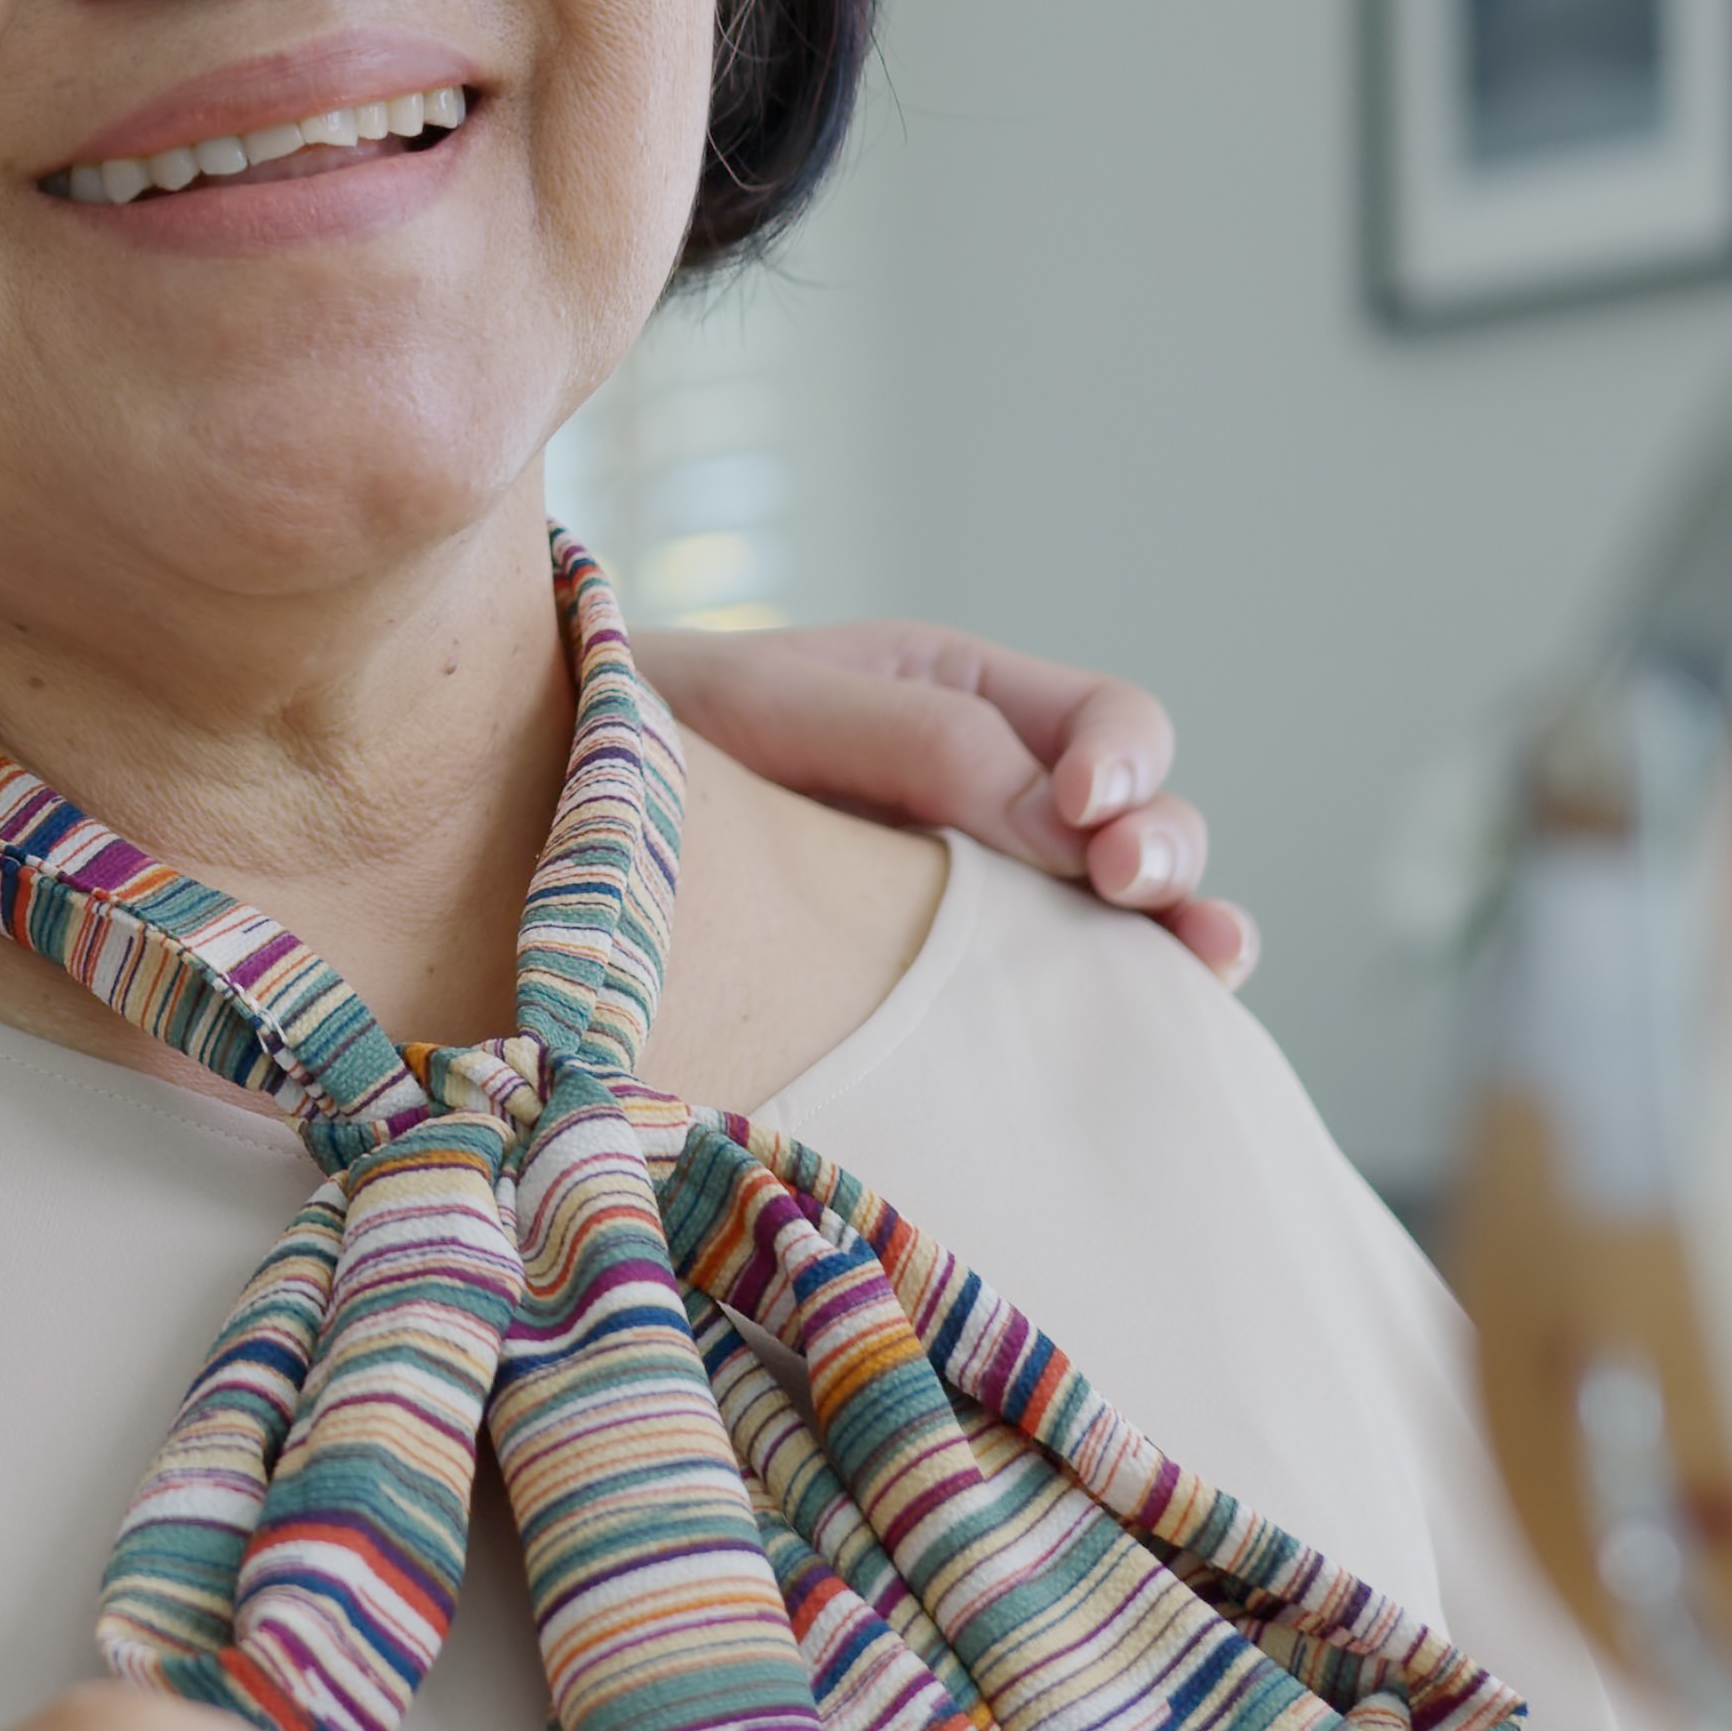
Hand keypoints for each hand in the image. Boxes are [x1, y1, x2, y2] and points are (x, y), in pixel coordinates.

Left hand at [631, 618, 1256, 984]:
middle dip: (1163, 847)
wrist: (530, 815)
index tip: (1084, 805)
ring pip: (1122, 915)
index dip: (1121, 760)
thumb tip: (1071, 814)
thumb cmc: (640, 736)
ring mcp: (968, 895)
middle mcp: (986, 796)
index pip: (1099, 724)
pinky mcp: (932, 983)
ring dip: (1178, 929)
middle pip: (1139, 821)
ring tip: (1202, 961)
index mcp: (956, 700)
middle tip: (1130, 879)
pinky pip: (1055, 994)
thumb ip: (917, 742)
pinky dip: (1121, 1006)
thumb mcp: (769, 710)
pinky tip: (1160, 1030)